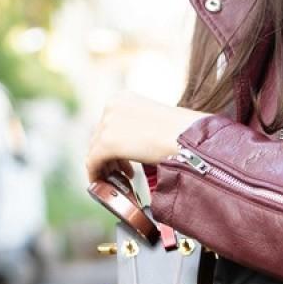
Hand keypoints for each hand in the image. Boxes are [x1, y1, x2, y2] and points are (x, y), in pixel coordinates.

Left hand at [85, 90, 208, 182]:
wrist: (189, 138)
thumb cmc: (186, 134)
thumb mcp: (159, 124)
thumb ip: (145, 130)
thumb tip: (143, 145)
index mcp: (125, 99)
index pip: (111, 124)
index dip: (116, 145)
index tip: (125, 160)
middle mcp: (113, 106)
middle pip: (101, 135)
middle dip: (111, 156)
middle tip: (124, 172)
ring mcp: (108, 123)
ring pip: (96, 149)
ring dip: (106, 166)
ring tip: (121, 179)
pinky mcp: (107, 142)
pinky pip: (93, 161)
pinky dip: (96, 173)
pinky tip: (103, 183)